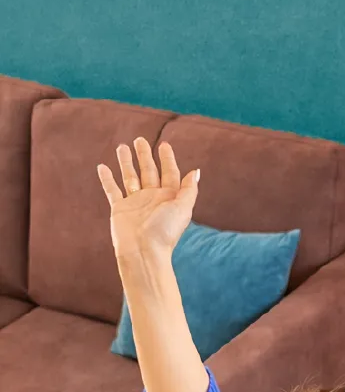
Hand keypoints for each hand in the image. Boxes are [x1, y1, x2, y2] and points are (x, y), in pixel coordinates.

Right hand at [97, 138, 198, 261]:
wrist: (143, 251)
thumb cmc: (164, 232)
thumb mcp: (182, 208)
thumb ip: (189, 190)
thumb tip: (195, 171)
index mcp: (168, 198)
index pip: (169, 173)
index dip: (167, 159)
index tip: (164, 145)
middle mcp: (152, 198)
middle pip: (148, 171)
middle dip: (144, 155)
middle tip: (140, 139)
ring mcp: (135, 203)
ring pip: (130, 177)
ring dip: (126, 162)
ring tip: (122, 147)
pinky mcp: (119, 209)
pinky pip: (112, 190)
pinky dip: (107, 179)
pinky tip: (102, 166)